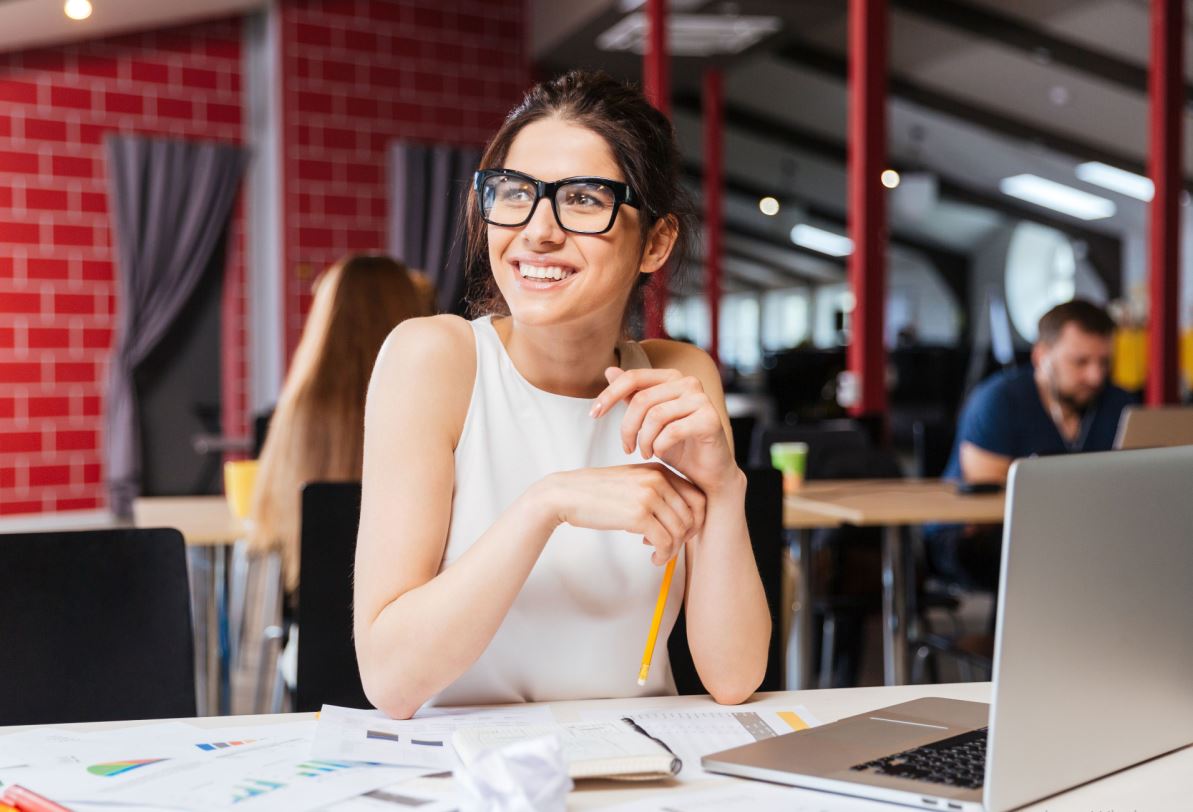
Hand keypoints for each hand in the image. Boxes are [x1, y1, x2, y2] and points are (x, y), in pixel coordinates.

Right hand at [539, 463, 705, 564]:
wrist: (567, 494)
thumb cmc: (598, 493)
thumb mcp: (633, 483)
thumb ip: (658, 493)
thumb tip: (682, 521)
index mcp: (659, 470)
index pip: (698, 497)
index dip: (696, 520)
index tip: (683, 533)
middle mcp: (657, 479)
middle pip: (692, 515)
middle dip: (685, 537)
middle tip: (669, 546)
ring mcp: (649, 496)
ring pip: (679, 531)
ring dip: (672, 549)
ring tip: (658, 554)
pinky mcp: (638, 515)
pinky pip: (665, 542)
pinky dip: (663, 555)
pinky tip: (652, 558)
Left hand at [591, 367, 737, 494]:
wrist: (707, 473)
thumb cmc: (678, 446)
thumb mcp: (648, 421)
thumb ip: (632, 396)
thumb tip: (609, 370)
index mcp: (672, 378)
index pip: (633, 377)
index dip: (610, 394)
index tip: (594, 414)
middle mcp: (689, 383)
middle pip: (642, 399)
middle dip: (627, 427)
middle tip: (627, 448)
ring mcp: (701, 399)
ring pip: (655, 415)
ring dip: (644, 440)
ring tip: (644, 453)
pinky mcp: (710, 419)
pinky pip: (672, 431)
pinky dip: (660, 446)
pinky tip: (659, 454)